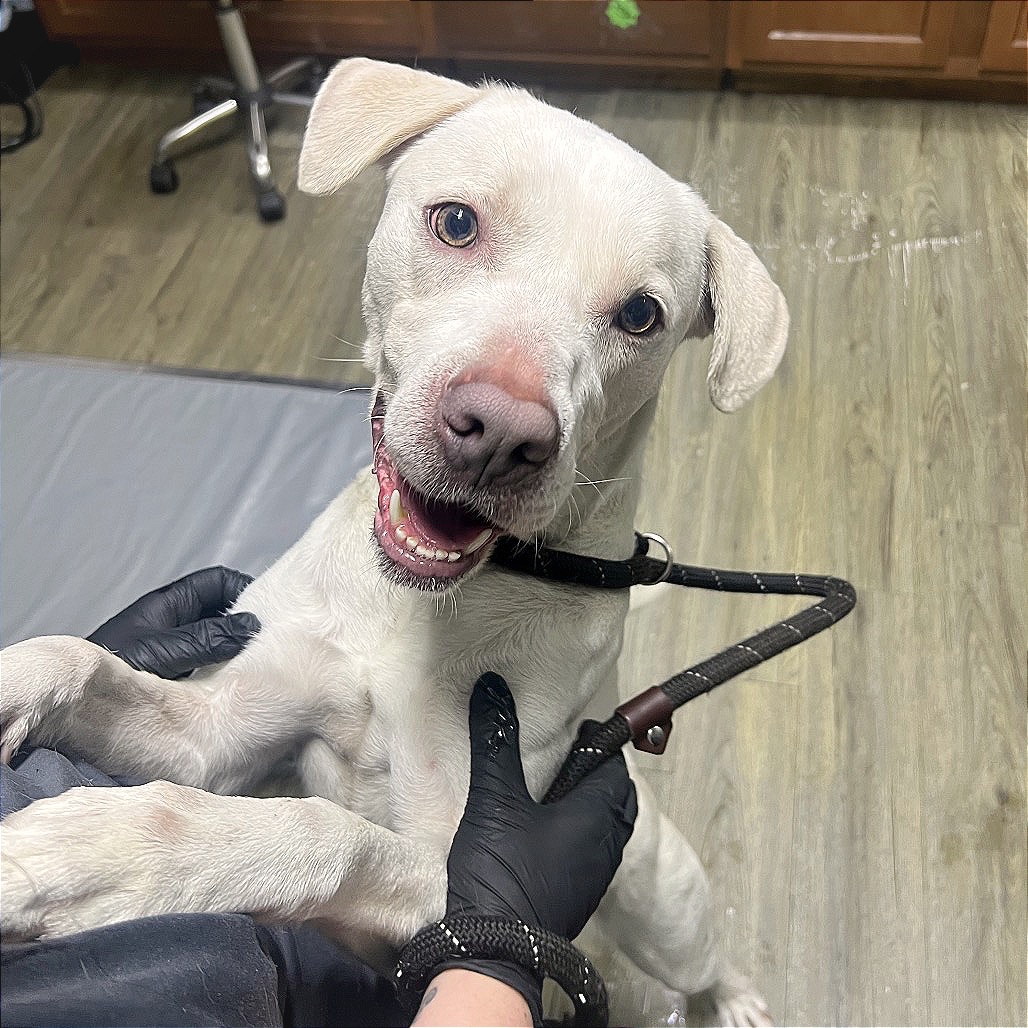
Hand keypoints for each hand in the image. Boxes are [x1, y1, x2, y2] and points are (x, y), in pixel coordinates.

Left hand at [87, 567, 259, 678]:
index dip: (245, 590)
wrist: (73, 705)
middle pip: (222, 610)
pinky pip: (207, 663)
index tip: (269, 613)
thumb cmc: (107, 673)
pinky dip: (223, 671)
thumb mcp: (162, 652)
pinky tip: (232, 688)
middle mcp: (173, 622)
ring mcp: (173, 648)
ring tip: (256, 666)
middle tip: (270, 643)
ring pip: (217, 638)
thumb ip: (206, 639)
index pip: (218, 581)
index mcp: (169, 605)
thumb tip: (252, 625)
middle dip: (245, 622)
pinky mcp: (173, 674)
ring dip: (235, 650)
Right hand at [440, 672, 636, 1016]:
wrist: (494, 951)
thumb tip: (492, 688)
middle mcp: (605, 846)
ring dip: (589, 804)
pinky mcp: (576, 897)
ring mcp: (593, 877)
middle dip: (598, 773)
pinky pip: (590, 852)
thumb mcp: (495, 798)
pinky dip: (578, 832)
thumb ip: (496, 742)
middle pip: (617, 797)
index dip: (599, 743)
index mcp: (596, 816)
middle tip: (567, 757)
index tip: (575, 729)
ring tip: (553, 791)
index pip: (615, 766)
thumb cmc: (501, 872)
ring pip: (606, 827)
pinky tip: (543, 831)